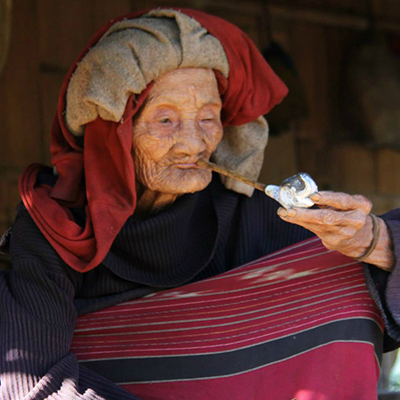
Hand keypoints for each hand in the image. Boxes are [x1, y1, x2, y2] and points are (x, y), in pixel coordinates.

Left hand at [277, 191, 393, 270]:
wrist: (360, 237)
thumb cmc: (345, 212)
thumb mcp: (344, 203)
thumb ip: (325, 198)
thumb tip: (297, 191)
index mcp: (361, 205)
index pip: (343, 201)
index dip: (328, 198)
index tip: (313, 196)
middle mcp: (356, 220)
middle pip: (328, 217)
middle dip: (307, 213)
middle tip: (290, 209)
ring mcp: (345, 233)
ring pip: (318, 225)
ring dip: (298, 218)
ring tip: (284, 212)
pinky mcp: (335, 242)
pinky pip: (313, 230)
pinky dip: (300, 222)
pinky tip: (288, 217)